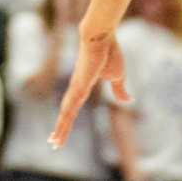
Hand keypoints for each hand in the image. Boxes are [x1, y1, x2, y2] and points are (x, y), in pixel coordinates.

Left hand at [48, 26, 127, 148]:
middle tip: (53, 143)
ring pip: (66, 112)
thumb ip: (119, 90)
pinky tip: (59, 128)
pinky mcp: (78, 86)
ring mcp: (76, 88)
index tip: (61, 130)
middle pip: (67, 113)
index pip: (74, 107)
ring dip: (60, 128)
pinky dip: (64, 119)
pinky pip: (70, 106)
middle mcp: (76, 88)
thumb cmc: (109, 52)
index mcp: (84, 86)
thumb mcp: (118, 75)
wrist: (101, 37)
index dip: (69, 119)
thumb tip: (128, 101)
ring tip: (53, 143)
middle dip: (61, 128)